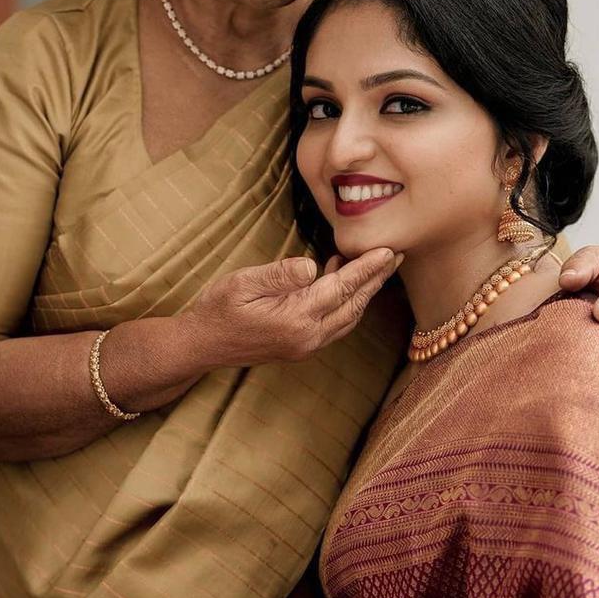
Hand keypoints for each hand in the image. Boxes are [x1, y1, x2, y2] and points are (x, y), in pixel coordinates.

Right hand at [185, 249, 400, 369]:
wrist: (202, 345)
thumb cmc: (217, 309)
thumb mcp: (242, 283)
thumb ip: (280, 274)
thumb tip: (313, 266)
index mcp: (294, 319)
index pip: (340, 288)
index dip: (366, 269)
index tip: (387, 250)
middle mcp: (307, 337)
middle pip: (353, 304)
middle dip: (376, 279)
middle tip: (396, 255)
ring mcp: (306, 345)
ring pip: (348, 317)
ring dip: (364, 292)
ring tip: (377, 266)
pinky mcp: (301, 347)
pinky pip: (335, 324)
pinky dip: (347, 303)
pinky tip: (340, 280)